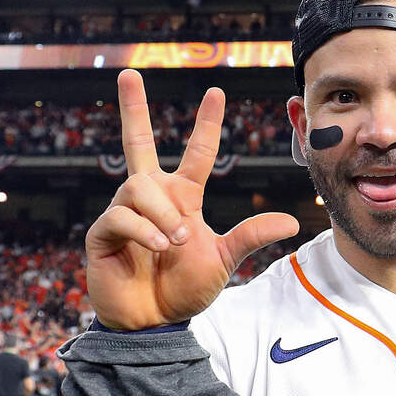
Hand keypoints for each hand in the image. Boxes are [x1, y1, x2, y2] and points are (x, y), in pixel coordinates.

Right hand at [84, 70, 298, 329]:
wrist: (154, 323)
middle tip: (129, 73)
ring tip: (176, 244)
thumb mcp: (224, 260)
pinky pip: (123, 216)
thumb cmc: (184, 290)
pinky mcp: (103, 232)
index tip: (216, 92)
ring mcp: (125, 212)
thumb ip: (251, 237)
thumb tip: (293, 222)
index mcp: (182, 198)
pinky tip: (159, 248)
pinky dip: (146, 231)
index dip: (206, 123)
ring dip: (163, 216)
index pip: (197, 152)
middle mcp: (152, 198)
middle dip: (132, 107)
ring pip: (140, 188)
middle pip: (137, 142)